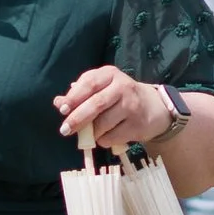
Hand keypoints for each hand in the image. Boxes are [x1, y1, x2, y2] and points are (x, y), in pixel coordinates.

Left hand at [54, 64, 176, 146]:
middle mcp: (123, 86)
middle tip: (64, 129)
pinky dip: (103, 140)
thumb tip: (58, 102)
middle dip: (77, 118)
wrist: (154, 107)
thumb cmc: (120, 97)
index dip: (74, 97)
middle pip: (96, 104)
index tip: (62, 110)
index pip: (89, 83)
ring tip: (91, 133)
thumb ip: (79, 94)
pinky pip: (112, 137)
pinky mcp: (137, 124)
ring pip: (103, 123)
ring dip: (92, 132)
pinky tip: (106, 136)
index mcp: (110, 74)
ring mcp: (132, 105)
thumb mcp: (101, 89)